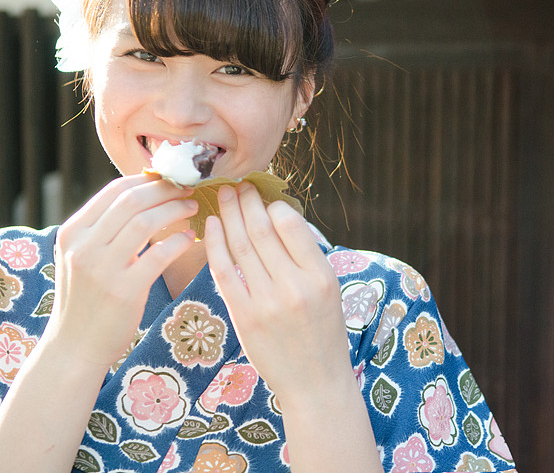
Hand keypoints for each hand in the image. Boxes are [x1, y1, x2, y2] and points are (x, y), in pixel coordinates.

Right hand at [47, 174, 197, 370]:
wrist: (76, 345)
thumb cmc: (88, 297)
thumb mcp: (81, 256)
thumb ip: (104, 228)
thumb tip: (144, 195)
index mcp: (72, 232)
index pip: (114, 190)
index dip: (148, 181)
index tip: (172, 180)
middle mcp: (83, 246)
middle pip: (132, 200)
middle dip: (166, 190)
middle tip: (189, 190)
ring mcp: (102, 269)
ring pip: (146, 222)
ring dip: (176, 210)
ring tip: (193, 208)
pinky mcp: (124, 291)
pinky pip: (159, 254)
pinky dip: (179, 240)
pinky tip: (191, 238)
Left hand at [203, 182, 352, 402]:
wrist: (315, 381)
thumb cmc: (323, 331)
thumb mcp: (329, 289)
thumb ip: (305, 256)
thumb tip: (278, 216)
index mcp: (321, 276)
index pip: (290, 225)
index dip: (272, 204)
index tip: (261, 194)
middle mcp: (295, 287)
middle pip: (261, 231)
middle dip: (246, 202)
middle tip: (236, 184)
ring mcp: (267, 303)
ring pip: (240, 246)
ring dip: (228, 215)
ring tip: (222, 196)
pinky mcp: (244, 317)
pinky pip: (225, 272)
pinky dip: (215, 245)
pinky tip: (212, 225)